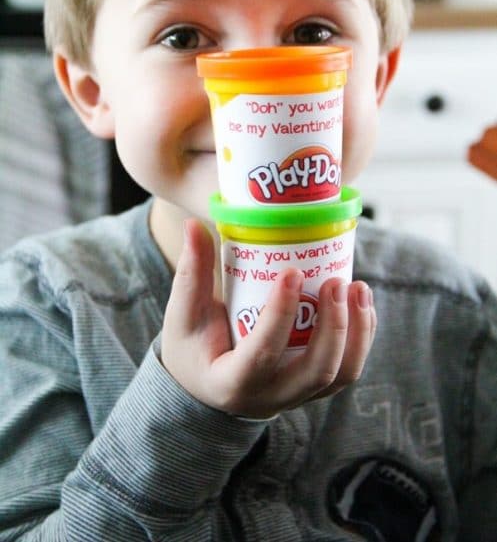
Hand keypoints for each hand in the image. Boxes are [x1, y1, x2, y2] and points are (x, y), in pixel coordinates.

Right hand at [160, 219, 375, 418]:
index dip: (280, 314)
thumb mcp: (183, 316)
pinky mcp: (314, 388)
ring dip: (358, 332)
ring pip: (341, 374)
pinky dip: (362, 337)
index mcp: (232, 382)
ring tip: (359, 287)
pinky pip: (347, 370)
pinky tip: (361, 302)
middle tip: (337, 281)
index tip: (293, 272)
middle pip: (316, 371)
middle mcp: (271, 396)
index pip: (262, 353)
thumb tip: (193, 225)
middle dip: (334, 326)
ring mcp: (297, 395)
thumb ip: (191, 272)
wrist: (206, 389)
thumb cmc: (192, 347)